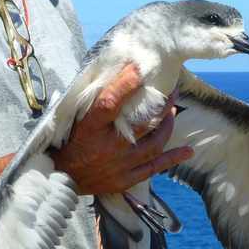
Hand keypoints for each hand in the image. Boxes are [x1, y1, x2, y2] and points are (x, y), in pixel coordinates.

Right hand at [51, 64, 193, 195]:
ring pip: (153, 144)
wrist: (61, 177)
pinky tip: (188, 150)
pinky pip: (153, 167)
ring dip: (166, 126)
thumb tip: (118, 78)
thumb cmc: (70, 142)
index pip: (109, 102)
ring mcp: (119, 165)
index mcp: (90, 128)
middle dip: (161, 104)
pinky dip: (171, 158)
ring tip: (172, 112)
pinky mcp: (125, 179)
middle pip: (142, 122)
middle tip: (171, 91)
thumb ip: (95, 102)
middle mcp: (108, 146)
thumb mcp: (76, 118)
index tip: (138, 68)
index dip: (125, 84)